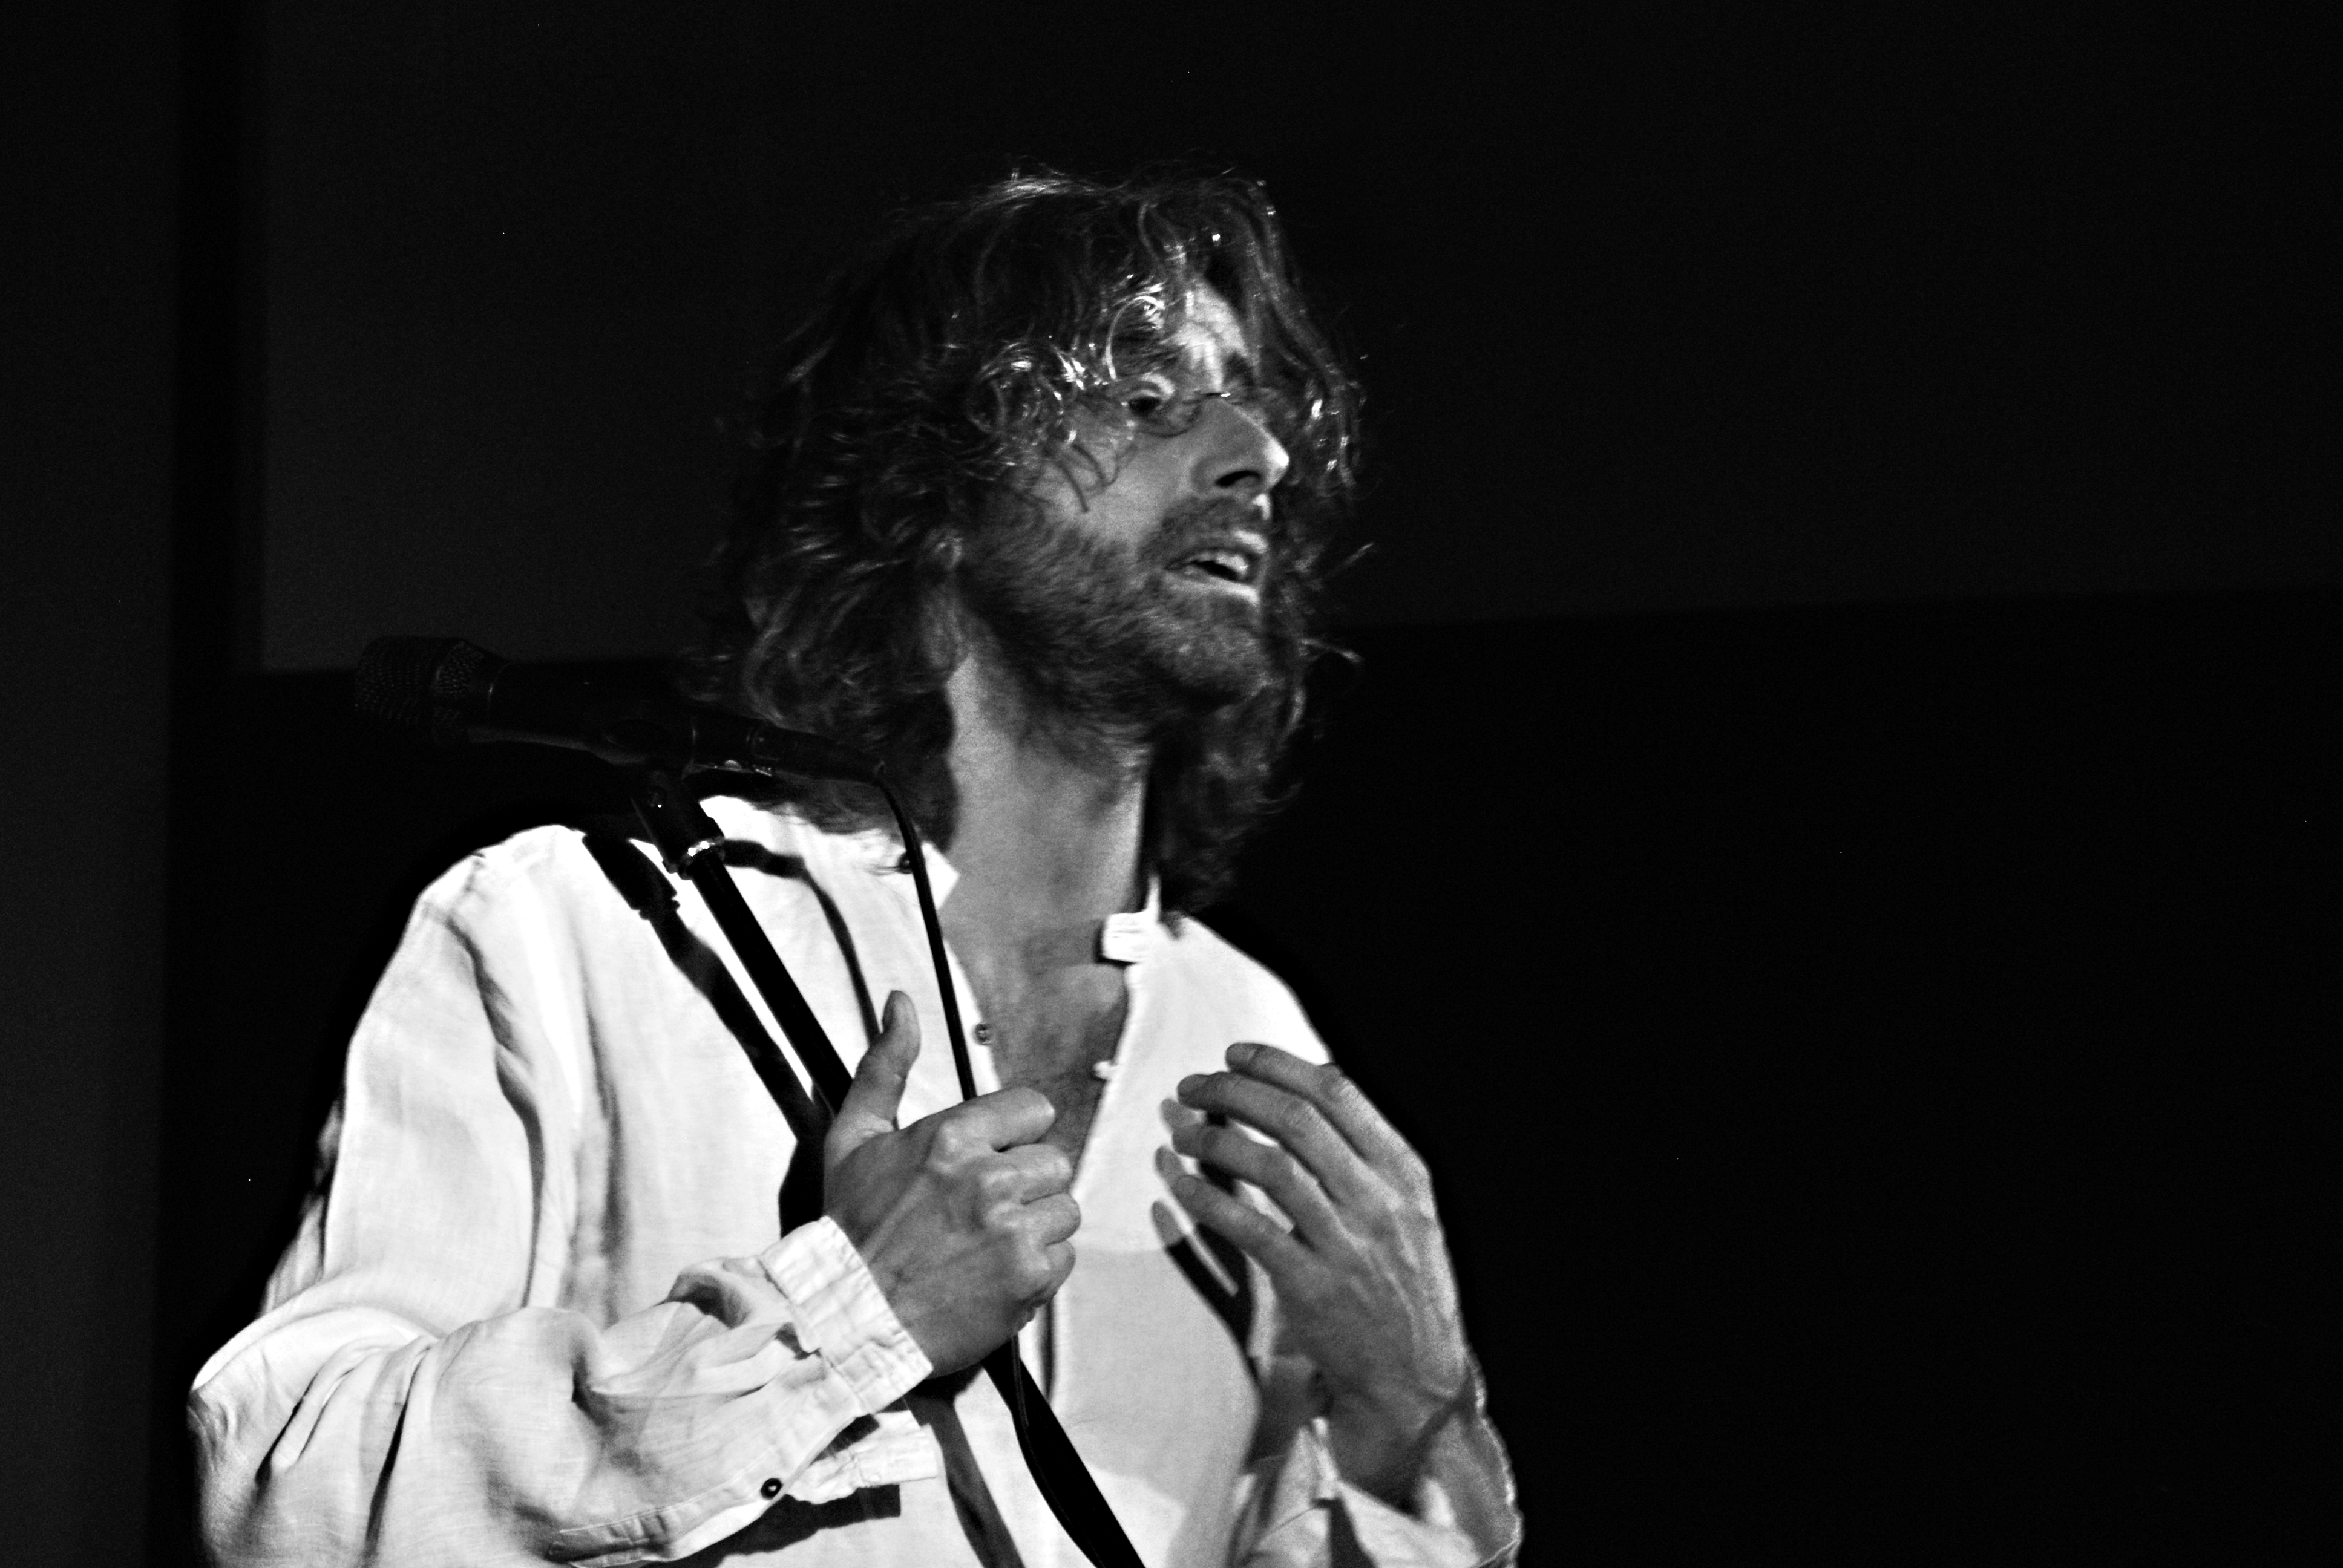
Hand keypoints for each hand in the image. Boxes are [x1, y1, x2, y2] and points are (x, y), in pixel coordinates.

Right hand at [824, 993, 1079, 1374]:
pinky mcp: (1030, 1279)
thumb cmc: (850, 1227)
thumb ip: (887, 1066)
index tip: (986, 1160)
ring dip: (1035, 1225)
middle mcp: (989, 1179)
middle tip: (982, 1210)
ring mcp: (1013, 1232)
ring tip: (988, 1244)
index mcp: (952, 1138)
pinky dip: (1037, 1269)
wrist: (846, 1320)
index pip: (1033, 1109)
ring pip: (1064, 1209)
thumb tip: (901, 1001)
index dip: (1011, 1136)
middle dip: (1025, 1183)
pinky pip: (1063, 1257)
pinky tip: (995, 1275)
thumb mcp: (855, 1136)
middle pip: (1054, 1161)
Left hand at [1159, 1043, 1470, 1502]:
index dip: (1278, 1064)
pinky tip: (1180, 1183)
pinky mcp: (1312, 1288)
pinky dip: (1208, 1200)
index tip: (1235, 1055)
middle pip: (1296, 1119)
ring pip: (1271, 1166)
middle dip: (1235, 1091)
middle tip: (1193, 1086)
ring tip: (1180, 1129)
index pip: (1338, 1093)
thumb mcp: (1412, 1213)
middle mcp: (1379, 1201)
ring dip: (1215, 1139)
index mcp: (1404, 1173)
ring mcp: (1347, 1245)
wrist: (1417, 1376)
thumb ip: (1371, 1157)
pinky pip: (1249, 1230)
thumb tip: (1314, 1089)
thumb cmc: (1405, 1287)